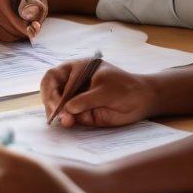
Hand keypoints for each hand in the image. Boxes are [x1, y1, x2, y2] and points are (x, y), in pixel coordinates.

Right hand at [41, 60, 157, 127]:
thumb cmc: (125, 88)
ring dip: (58, 114)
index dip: (51, 90)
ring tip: (67, 122)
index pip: (53, 77)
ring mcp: (75, 98)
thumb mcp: (105, 91)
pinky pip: (68, 117)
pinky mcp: (80, 112)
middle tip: (57, 116)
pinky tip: (68, 123)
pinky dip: (65, 121)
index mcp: (76, 69)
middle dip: (51, 104)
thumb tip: (66, 110)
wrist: (142, 100)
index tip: (57, 105)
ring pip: (57, 106)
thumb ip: (85, 100)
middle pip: (50, 91)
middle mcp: (71, 83)